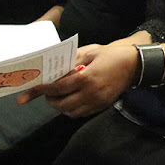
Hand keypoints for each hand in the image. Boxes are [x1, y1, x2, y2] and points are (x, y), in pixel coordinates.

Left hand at [17, 43, 136, 117]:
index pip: (58, 88)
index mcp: (86, 78)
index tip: (30, 91)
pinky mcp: (102, 106)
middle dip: (50, 100)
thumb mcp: (91, 51)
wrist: (135, 65)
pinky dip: (72, 110)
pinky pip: (81, 113)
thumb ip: (73, 60)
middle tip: (47, 93)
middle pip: (62, 104)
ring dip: (61, 107)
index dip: (42, 90)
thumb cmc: (112, 55)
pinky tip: (71, 100)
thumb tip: (57, 68)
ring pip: (71, 112)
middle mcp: (90, 93)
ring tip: (58, 97)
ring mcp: (97, 102)